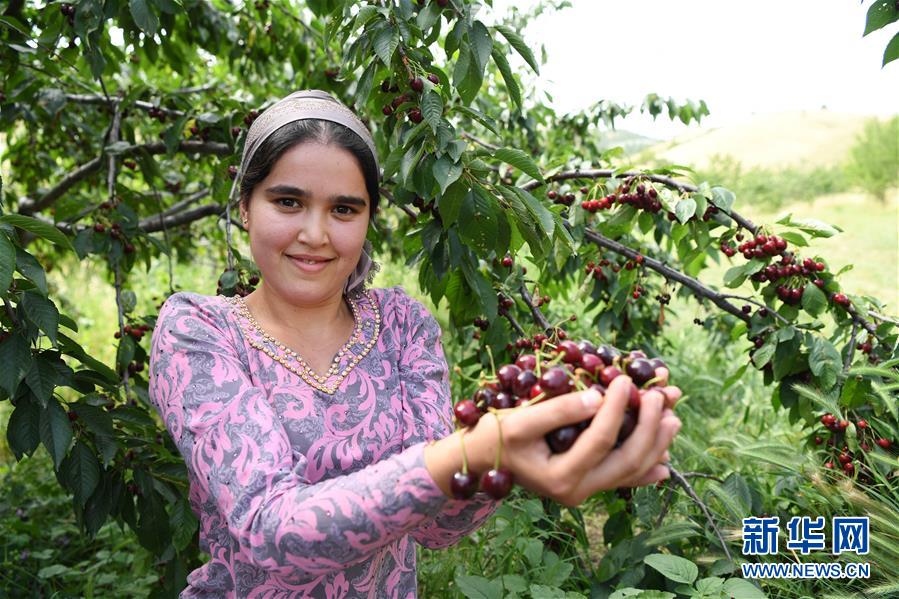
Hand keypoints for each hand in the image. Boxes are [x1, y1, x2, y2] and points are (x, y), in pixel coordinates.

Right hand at [468, 375, 681, 506]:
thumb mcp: (520, 421)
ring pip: (631, 471)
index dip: (616, 407)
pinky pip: (622, 479)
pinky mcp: (586, 484)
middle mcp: (577, 491)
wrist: (482, 460)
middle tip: (662, 396)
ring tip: (674, 417)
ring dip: (656, 444)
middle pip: (627, 460)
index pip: (600, 440)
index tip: (625, 378)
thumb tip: (598, 396)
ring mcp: (584, 490)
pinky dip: (645, 469)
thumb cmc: (496, 436)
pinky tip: (664, 462)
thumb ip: (558, 410)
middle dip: (650, 427)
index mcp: (560, 476)